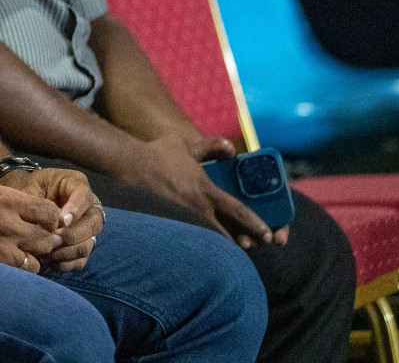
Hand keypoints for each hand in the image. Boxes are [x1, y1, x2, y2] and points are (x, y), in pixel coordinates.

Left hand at [0, 167, 104, 271]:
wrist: (25, 202)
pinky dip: (65, 263)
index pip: (84, 196)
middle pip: (93, 223)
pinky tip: (49, 261)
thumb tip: (50, 227)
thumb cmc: (28, 190)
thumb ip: (39, 204)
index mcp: (77, 184)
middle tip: (53, 238)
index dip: (76, 209)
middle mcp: (88, 207)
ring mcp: (87, 228)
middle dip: (73, 234)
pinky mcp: (80, 246)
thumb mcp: (31, 188)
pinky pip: (80, 260)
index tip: (61, 220)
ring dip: (68, 251)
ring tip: (47, 251)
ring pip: (88, 244)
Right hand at [0, 178, 66, 273]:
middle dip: (47, 240)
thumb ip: (17, 201)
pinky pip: (17, 273)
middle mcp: (10, 225)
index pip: (50, 213)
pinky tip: (12, 263)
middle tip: (39, 239)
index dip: (53, 218)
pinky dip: (18, 270)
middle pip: (47, 239)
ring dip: (34, 258)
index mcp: (10, 201)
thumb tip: (38, 212)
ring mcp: (1, 247)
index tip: (47, 221)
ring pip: (36, 262)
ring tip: (25, 253)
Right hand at [121, 132, 282, 249]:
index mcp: (206, 190)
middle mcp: (198, 208)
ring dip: (222, 247)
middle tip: (252, 246)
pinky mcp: (168, 224)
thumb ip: (212, 147)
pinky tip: (202, 251)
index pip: (238, 211)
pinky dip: (199, 245)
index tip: (269, 234)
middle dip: (242, 243)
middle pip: (227, 234)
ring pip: (209, 240)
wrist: (129, 165)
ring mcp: (183, 219)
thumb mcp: (187, 145)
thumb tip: (232, 150)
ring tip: (231, 253)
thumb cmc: (158, 154)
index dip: (255, 224)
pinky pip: (189, 239)